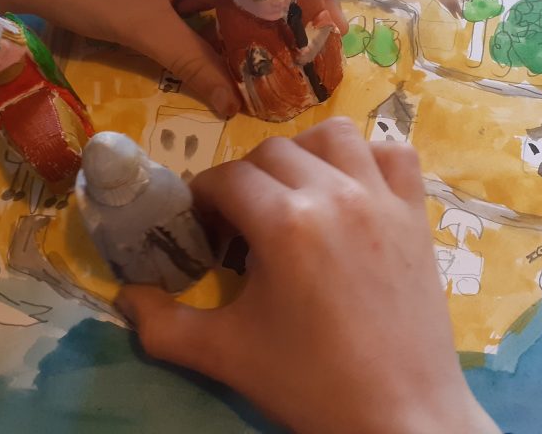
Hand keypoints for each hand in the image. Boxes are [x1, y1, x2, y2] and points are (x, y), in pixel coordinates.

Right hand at [115, 119, 499, 433]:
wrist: (399, 414)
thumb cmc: (310, 383)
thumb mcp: (225, 354)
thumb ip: (163, 323)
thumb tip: (124, 297)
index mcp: (285, 223)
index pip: (226, 178)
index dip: (202, 197)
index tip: (201, 226)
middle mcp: (335, 194)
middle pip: (273, 152)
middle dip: (245, 178)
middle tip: (240, 222)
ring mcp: (382, 198)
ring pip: (334, 135)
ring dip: (304, 152)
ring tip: (295, 191)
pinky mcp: (416, 212)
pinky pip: (395, 154)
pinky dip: (370, 158)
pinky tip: (353, 188)